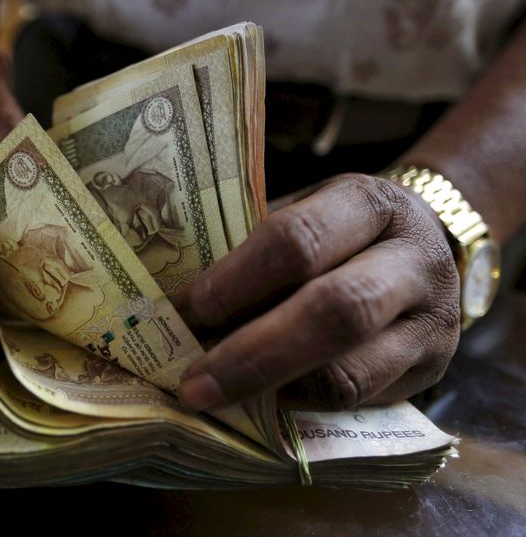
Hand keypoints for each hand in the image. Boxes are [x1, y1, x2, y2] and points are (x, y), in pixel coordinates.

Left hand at [174, 174, 460, 410]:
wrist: (426, 244)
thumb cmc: (340, 230)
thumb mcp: (306, 214)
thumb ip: (257, 252)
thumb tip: (177, 310)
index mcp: (370, 204)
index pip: (299, 240)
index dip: (234, 282)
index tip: (181, 313)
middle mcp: (413, 260)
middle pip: (337, 312)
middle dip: (253, 355)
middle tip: (193, 384)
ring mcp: (432, 321)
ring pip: (351, 373)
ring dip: (272, 392)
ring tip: (218, 397)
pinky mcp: (432, 369)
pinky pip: (359, 403)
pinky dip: (299, 407)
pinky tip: (258, 405)